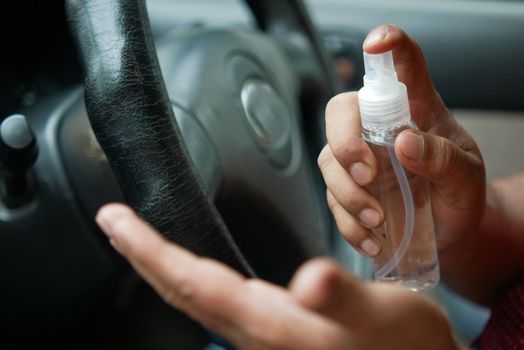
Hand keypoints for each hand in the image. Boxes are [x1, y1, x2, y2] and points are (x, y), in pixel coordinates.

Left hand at [96, 203, 458, 349]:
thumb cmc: (403, 345)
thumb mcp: (380, 315)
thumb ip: (341, 299)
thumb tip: (309, 281)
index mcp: (272, 325)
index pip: (193, 281)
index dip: (149, 249)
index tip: (115, 219)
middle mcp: (255, 334)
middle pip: (182, 290)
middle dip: (142, 254)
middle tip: (112, 220)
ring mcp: (260, 336)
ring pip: (194, 297)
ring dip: (162, 265)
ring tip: (140, 239)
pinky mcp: (271, 333)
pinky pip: (215, 301)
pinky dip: (190, 276)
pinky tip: (192, 268)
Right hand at [317, 25, 485, 292]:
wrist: (451, 234)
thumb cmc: (461, 195)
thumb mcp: (467, 177)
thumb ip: (443, 159)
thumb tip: (405, 142)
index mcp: (416, 111)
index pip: (402, 67)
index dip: (388, 46)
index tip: (377, 42)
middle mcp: (380, 129)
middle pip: (341, 113)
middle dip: (346, 142)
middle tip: (368, 175)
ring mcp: (361, 160)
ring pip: (329, 160)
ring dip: (348, 193)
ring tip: (377, 220)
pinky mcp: (349, 191)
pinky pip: (331, 200)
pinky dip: (347, 222)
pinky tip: (371, 238)